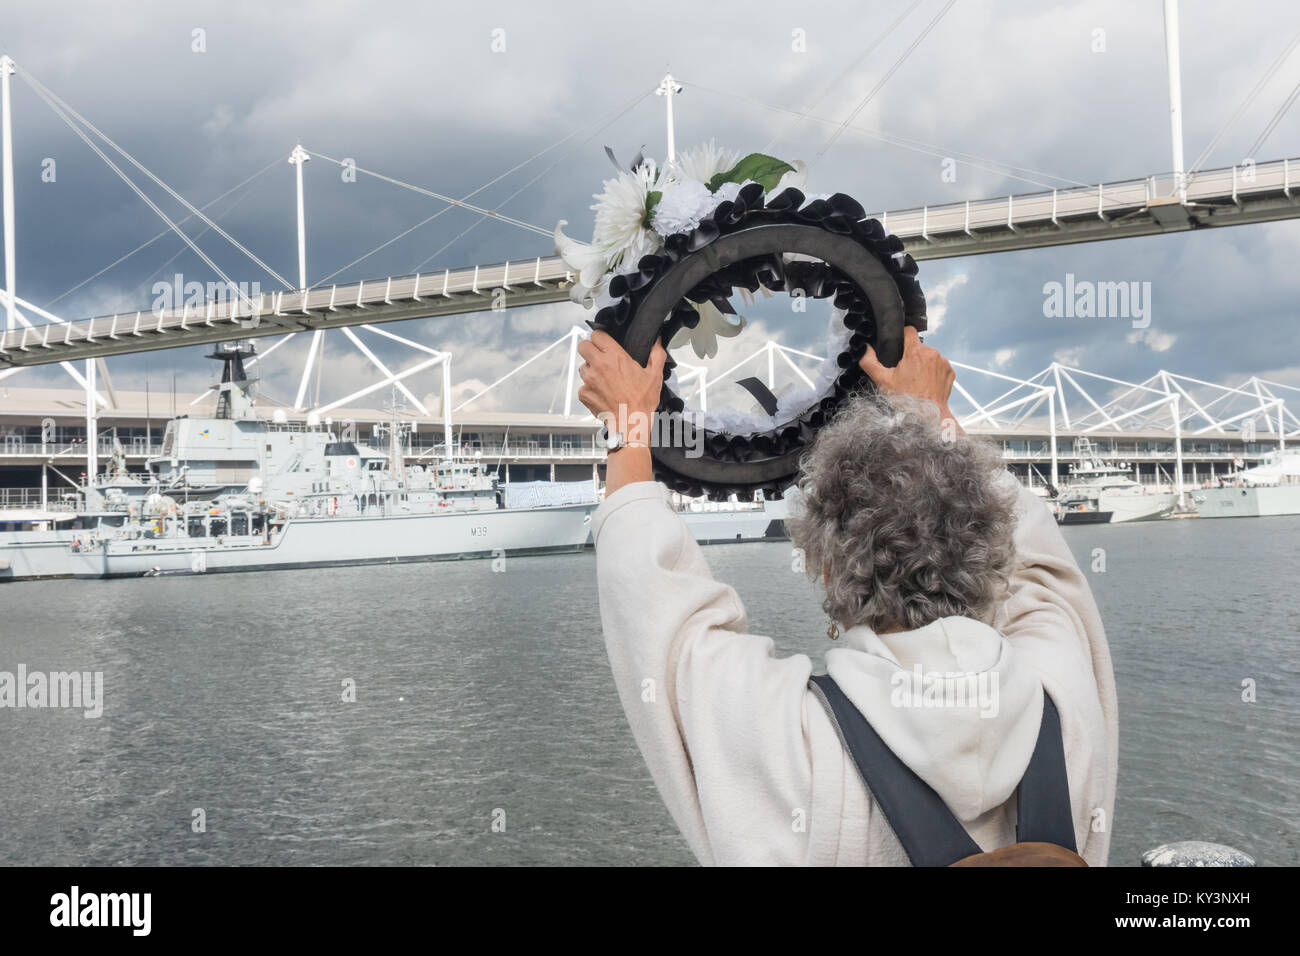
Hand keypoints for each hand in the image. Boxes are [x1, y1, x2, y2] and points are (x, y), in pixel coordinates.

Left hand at [577, 330, 665, 495]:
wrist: (630, 424)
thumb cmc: (642, 402)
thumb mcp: (655, 375)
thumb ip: (656, 354)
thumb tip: (657, 342)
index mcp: (615, 357)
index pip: (597, 335)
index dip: (600, 337)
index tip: (604, 342)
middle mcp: (599, 366)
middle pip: (583, 346)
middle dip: (590, 349)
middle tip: (599, 357)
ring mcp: (589, 380)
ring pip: (582, 367)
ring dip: (590, 370)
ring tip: (603, 379)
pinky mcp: (584, 394)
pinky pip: (582, 386)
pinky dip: (590, 389)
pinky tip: (602, 394)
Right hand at [860, 326, 962, 433]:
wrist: (927, 416)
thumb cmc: (906, 400)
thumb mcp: (882, 381)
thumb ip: (870, 362)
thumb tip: (866, 349)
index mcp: (915, 352)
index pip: (909, 331)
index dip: (901, 336)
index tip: (899, 346)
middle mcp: (932, 353)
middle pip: (918, 347)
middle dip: (912, 356)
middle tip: (905, 372)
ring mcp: (943, 362)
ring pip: (929, 356)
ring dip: (923, 364)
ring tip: (916, 380)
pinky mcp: (949, 371)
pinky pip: (939, 366)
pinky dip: (933, 372)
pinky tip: (926, 383)